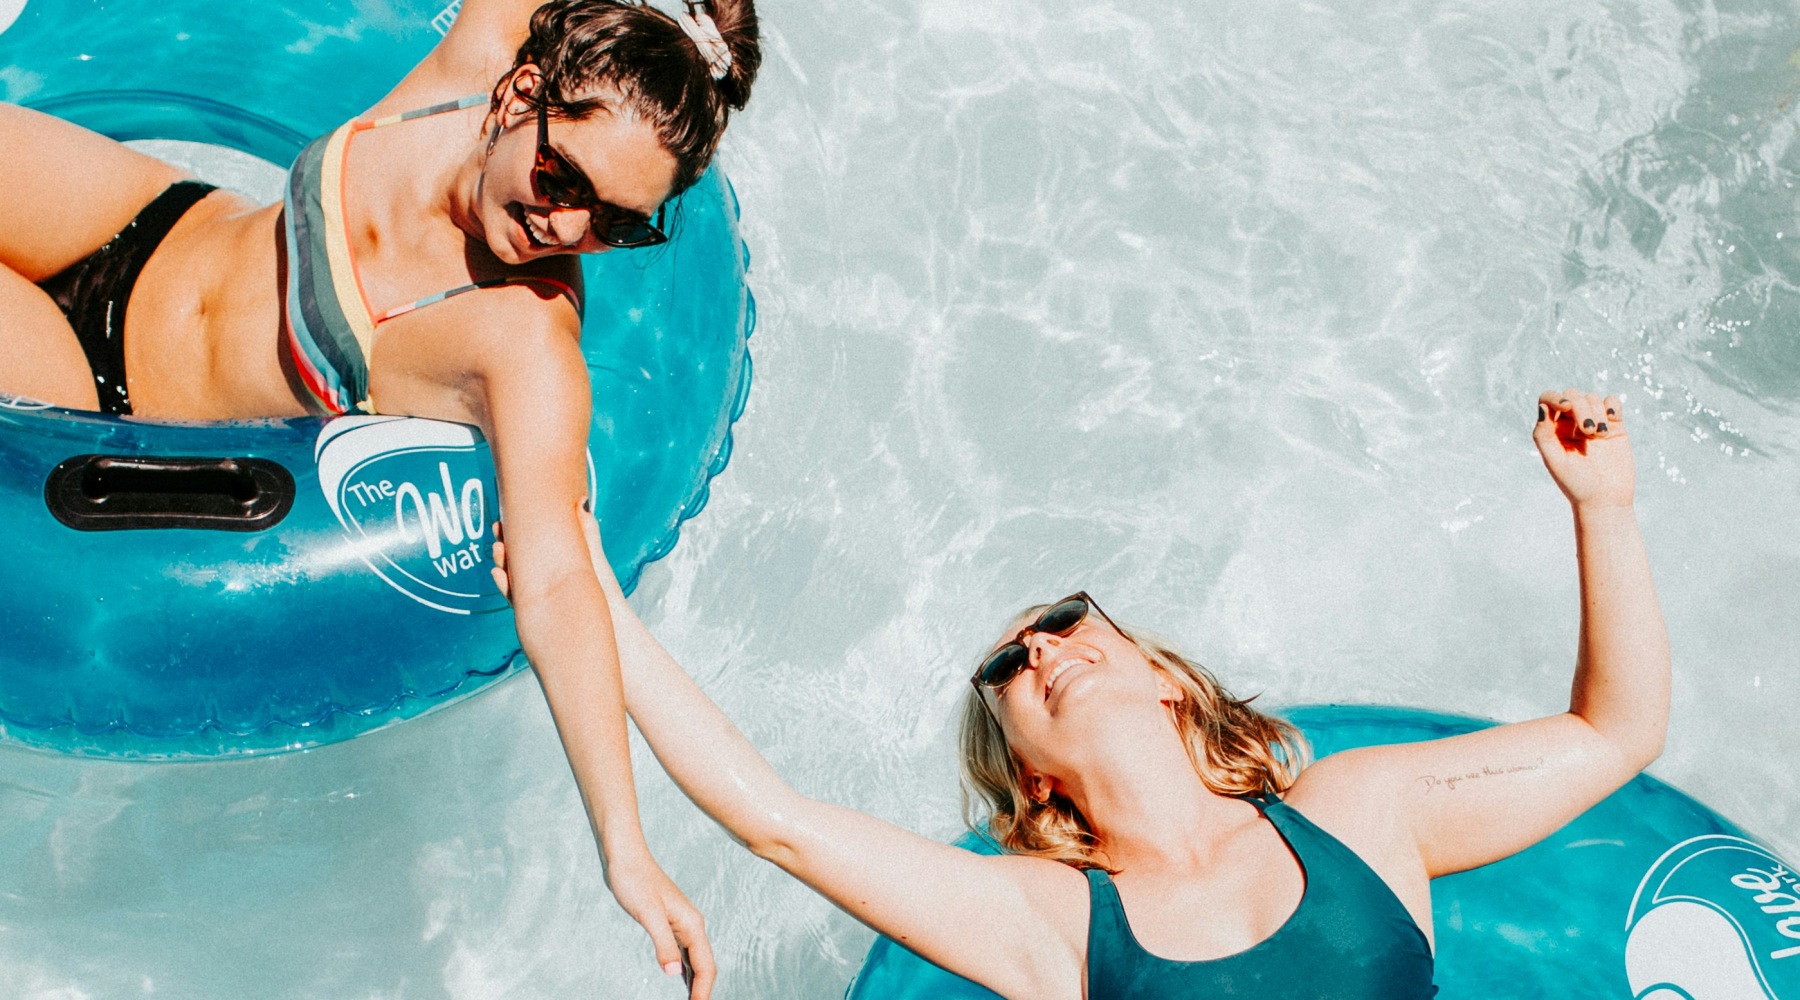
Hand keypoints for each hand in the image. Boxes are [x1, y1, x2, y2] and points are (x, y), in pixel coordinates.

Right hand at [490, 499, 624, 603]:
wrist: (612, 631)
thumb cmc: (606, 594)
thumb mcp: (594, 557)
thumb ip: (586, 532)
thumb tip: (581, 500)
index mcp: (559, 567)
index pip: (535, 547)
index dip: (520, 533)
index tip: (507, 518)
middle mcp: (548, 582)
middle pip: (521, 560)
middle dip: (506, 545)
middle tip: (497, 529)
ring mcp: (542, 597)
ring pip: (516, 577)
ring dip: (503, 563)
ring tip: (498, 549)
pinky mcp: (537, 613)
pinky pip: (516, 598)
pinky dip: (506, 586)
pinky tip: (498, 574)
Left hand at [604, 849, 716, 999]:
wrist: (626, 858)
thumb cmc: (635, 881)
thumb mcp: (648, 914)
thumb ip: (663, 944)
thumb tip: (675, 973)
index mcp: (692, 925)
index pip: (706, 966)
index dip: (704, 991)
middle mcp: (692, 926)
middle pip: (705, 966)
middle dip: (703, 991)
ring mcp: (681, 925)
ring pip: (696, 961)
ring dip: (697, 982)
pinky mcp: (669, 925)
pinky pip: (684, 954)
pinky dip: (686, 971)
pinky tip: (682, 981)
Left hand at [1534, 388, 1634, 509]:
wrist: (1605, 499)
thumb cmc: (1576, 483)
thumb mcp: (1554, 461)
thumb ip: (1543, 434)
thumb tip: (1542, 407)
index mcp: (1552, 429)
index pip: (1548, 399)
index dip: (1555, 397)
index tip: (1566, 406)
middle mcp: (1570, 423)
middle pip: (1572, 395)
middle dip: (1580, 408)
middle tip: (1588, 432)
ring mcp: (1593, 422)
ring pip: (1592, 398)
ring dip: (1596, 412)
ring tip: (1599, 436)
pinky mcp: (1614, 425)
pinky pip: (1612, 402)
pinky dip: (1612, 405)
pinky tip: (1612, 420)